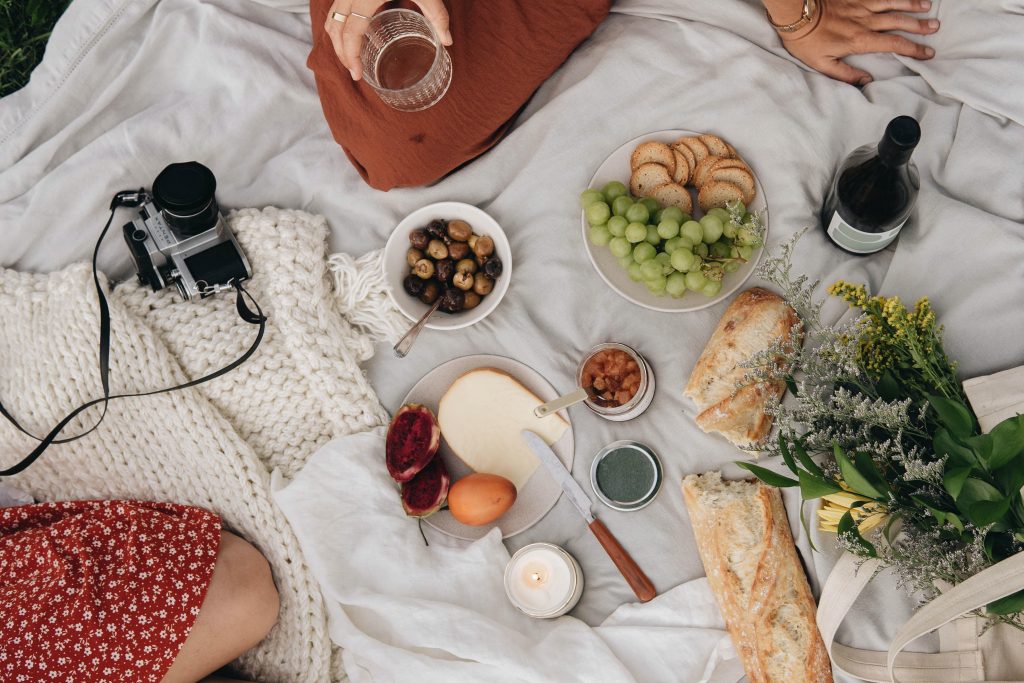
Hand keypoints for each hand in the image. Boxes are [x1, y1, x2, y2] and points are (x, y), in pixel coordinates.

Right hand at [323, 0, 451, 80]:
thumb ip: (436, 15)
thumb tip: (447, 41)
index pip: (350, 33)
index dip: (350, 57)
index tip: (357, 74)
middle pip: (335, 29)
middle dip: (341, 53)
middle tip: (353, 71)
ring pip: (331, 17)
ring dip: (336, 39)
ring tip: (349, 56)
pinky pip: (335, 7)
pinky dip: (338, 23)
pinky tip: (351, 32)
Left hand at [777, 0, 938, 85]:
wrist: (797, 14)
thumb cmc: (806, 42)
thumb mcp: (822, 64)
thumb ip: (846, 74)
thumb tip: (866, 81)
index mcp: (860, 40)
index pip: (894, 45)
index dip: (913, 49)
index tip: (928, 53)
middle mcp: (866, 21)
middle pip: (899, 22)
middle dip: (919, 26)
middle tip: (936, 27)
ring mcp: (862, 6)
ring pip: (893, 4)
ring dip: (912, 5)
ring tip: (928, 7)